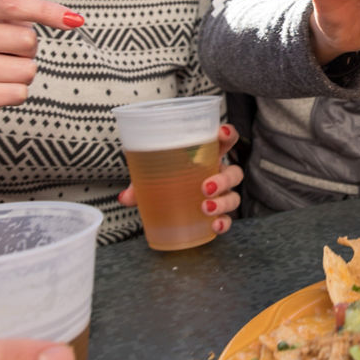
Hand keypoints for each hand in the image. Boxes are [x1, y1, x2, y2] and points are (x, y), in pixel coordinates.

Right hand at [0, 0, 83, 152]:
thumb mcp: (1, 18)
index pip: (13, 4)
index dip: (48, 11)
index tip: (75, 20)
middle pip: (25, 39)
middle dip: (29, 50)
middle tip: (8, 54)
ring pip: (25, 69)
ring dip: (23, 73)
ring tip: (1, 72)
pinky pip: (18, 92)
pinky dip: (17, 93)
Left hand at [118, 123, 242, 232]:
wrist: (167, 204)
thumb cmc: (165, 181)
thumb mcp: (151, 178)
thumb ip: (140, 184)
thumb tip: (125, 196)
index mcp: (206, 157)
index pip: (225, 141)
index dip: (228, 134)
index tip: (221, 133)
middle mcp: (218, 174)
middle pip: (234, 172)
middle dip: (224, 178)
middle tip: (205, 187)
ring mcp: (221, 194)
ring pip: (234, 195)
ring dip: (223, 202)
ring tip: (205, 207)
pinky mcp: (218, 213)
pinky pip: (228, 218)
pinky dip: (224, 222)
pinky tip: (214, 225)